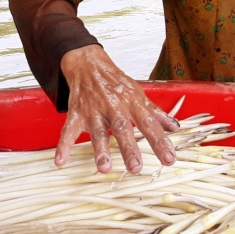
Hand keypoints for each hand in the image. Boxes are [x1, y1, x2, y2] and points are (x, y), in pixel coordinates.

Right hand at [58, 44, 178, 173]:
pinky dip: (63, 146)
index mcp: (132, 103)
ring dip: (100, 150)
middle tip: (136, 168)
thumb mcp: (139, 94)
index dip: (160, 142)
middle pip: (122, 128)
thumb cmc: (115, 82)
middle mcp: (114, 107)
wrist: (89, 65)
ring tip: (104, 167)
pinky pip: (68, 130)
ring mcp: (94, 111)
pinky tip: (60, 161)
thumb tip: (174, 127)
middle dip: (129, 149)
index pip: (150, 124)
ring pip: (97, 131)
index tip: (169, 159)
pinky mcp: (77, 113)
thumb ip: (155, 113)